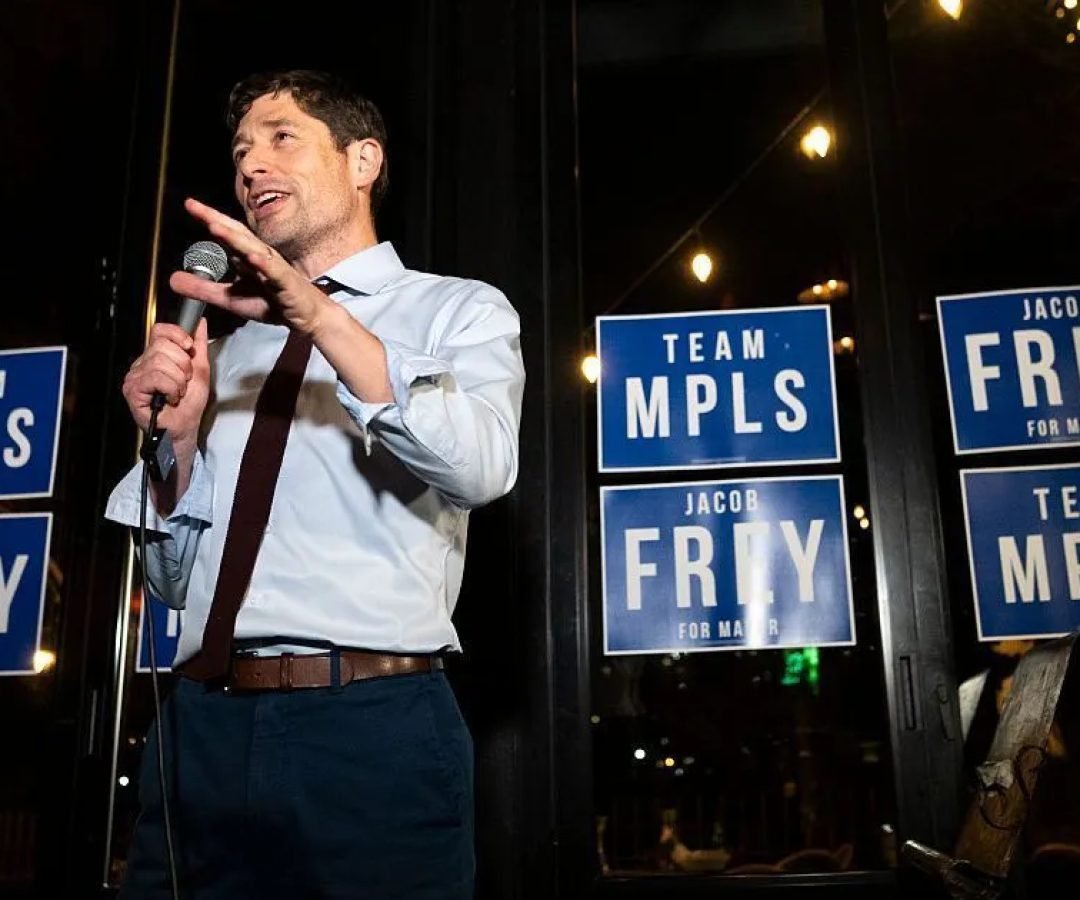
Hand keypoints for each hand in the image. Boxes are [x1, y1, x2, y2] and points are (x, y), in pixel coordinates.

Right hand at [122, 320, 209, 443]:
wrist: (185, 427)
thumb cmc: (189, 404)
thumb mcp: (200, 370)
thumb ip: (199, 346)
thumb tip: (201, 322)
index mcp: (155, 356)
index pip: (159, 330)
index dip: (177, 335)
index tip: (189, 348)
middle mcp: (142, 363)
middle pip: (162, 345)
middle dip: (183, 365)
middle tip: (184, 381)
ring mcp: (135, 376)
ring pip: (160, 362)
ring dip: (178, 380)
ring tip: (178, 392)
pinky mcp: (132, 390)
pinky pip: (155, 378)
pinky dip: (170, 388)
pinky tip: (171, 398)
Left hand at [167, 197, 332, 334]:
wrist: (306, 316)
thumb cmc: (273, 302)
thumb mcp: (230, 298)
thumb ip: (203, 288)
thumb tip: (172, 279)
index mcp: (248, 256)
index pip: (226, 234)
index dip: (209, 219)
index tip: (189, 205)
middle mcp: (261, 255)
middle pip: (236, 234)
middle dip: (216, 220)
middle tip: (195, 208)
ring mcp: (274, 268)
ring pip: (253, 249)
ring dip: (235, 238)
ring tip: (216, 227)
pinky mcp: (287, 284)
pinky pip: (275, 272)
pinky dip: (264, 265)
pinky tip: (253, 258)